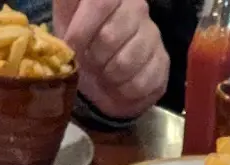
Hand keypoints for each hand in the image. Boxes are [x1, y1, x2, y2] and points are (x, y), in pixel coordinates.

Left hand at [54, 0, 168, 118]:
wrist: (104, 71)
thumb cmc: (82, 39)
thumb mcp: (66, 16)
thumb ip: (67, 4)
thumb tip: (66, 0)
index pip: (101, 2)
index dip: (82, 29)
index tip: (72, 47)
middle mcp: (137, 7)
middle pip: (111, 36)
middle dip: (94, 57)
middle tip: (92, 62)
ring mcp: (153, 35)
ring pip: (126, 62)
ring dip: (109, 76)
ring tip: (106, 73)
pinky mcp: (163, 62)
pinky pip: (142, 82)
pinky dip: (125, 90)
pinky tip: (121, 85)